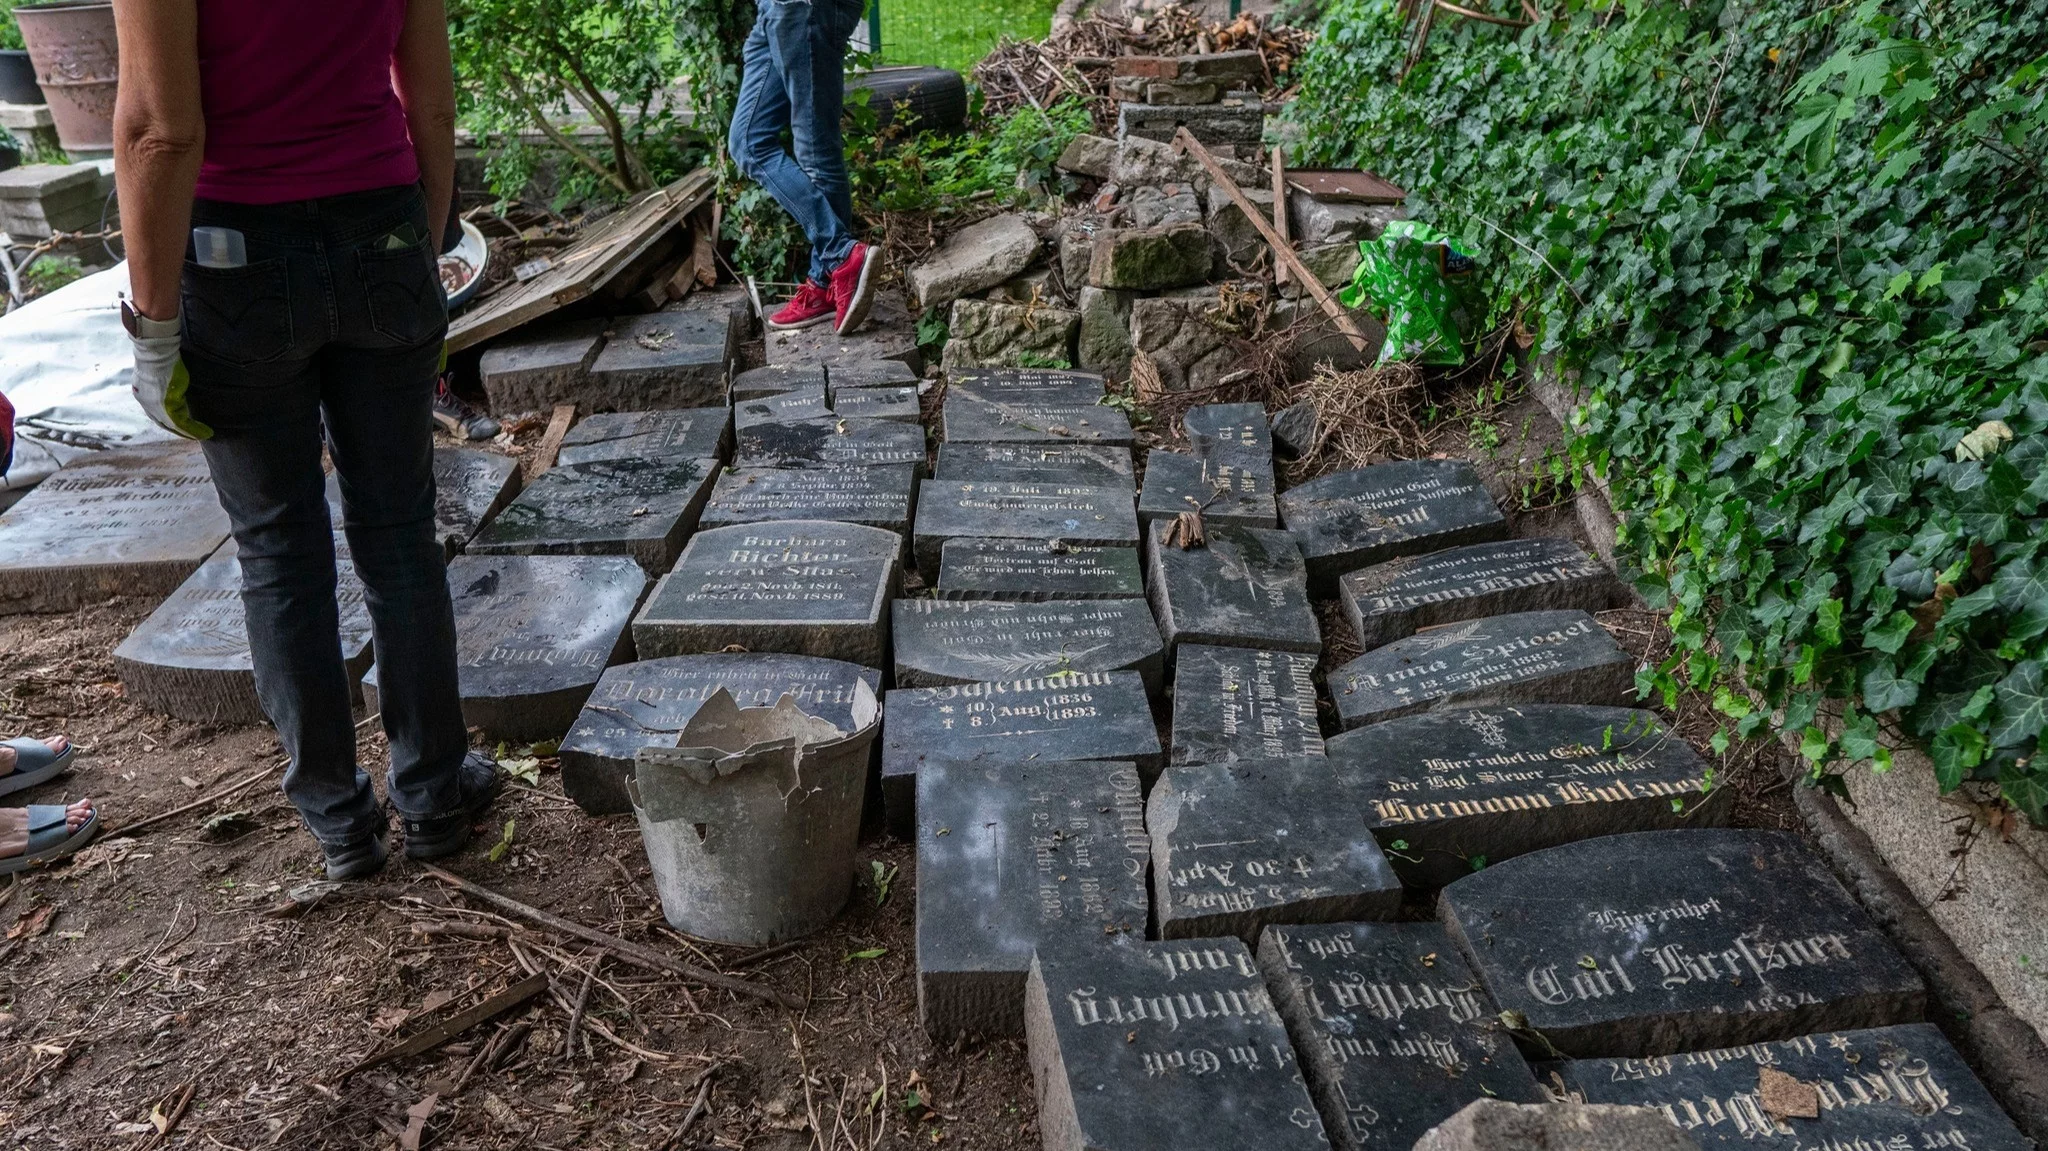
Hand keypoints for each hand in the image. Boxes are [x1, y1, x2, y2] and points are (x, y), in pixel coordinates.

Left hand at [129, 319, 212, 440]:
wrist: (155, 351)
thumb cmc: (160, 354)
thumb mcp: (162, 369)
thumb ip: (167, 379)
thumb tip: (176, 379)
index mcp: (143, 393)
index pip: (156, 411)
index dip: (170, 419)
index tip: (183, 423)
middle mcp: (146, 402)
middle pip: (164, 422)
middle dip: (180, 429)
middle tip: (195, 434)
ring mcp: (155, 406)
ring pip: (173, 424)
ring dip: (190, 432)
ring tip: (204, 434)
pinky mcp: (166, 407)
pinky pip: (181, 423)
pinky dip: (194, 430)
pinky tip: (206, 432)